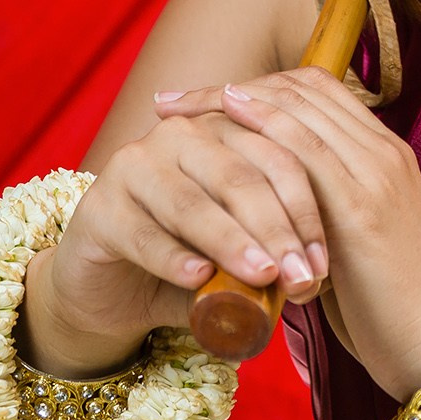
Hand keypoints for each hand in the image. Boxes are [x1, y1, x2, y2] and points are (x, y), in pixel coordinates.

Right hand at [27, 100, 333, 374]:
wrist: (106, 287)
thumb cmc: (186, 262)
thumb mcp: (235, 257)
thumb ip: (268, 257)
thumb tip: (311, 279)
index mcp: (224, 131)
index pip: (278, 162)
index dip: (306, 213)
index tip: (323, 264)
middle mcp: (180, 136)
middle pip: (240, 178)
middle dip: (277, 230)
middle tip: (301, 277)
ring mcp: (133, 165)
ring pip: (193, 204)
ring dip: (232, 242)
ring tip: (263, 276)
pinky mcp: (97, 207)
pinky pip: (143, 233)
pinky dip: (173, 257)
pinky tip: (197, 278)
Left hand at [154, 68, 420, 400]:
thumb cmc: (393, 309)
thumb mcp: (359, 247)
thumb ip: (325, 219)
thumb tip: (270, 220)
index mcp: (389, 158)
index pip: (320, 93)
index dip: (261, 87)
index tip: (208, 99)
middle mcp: (385, 153)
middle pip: (304, 88)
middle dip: (234, 86)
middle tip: (178, 97)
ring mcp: (377, 173)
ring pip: (299, 107)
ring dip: (230, 99)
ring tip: (179, 107)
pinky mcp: (362, 206)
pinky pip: (304, 147)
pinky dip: (260, 127)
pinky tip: (222, 124)